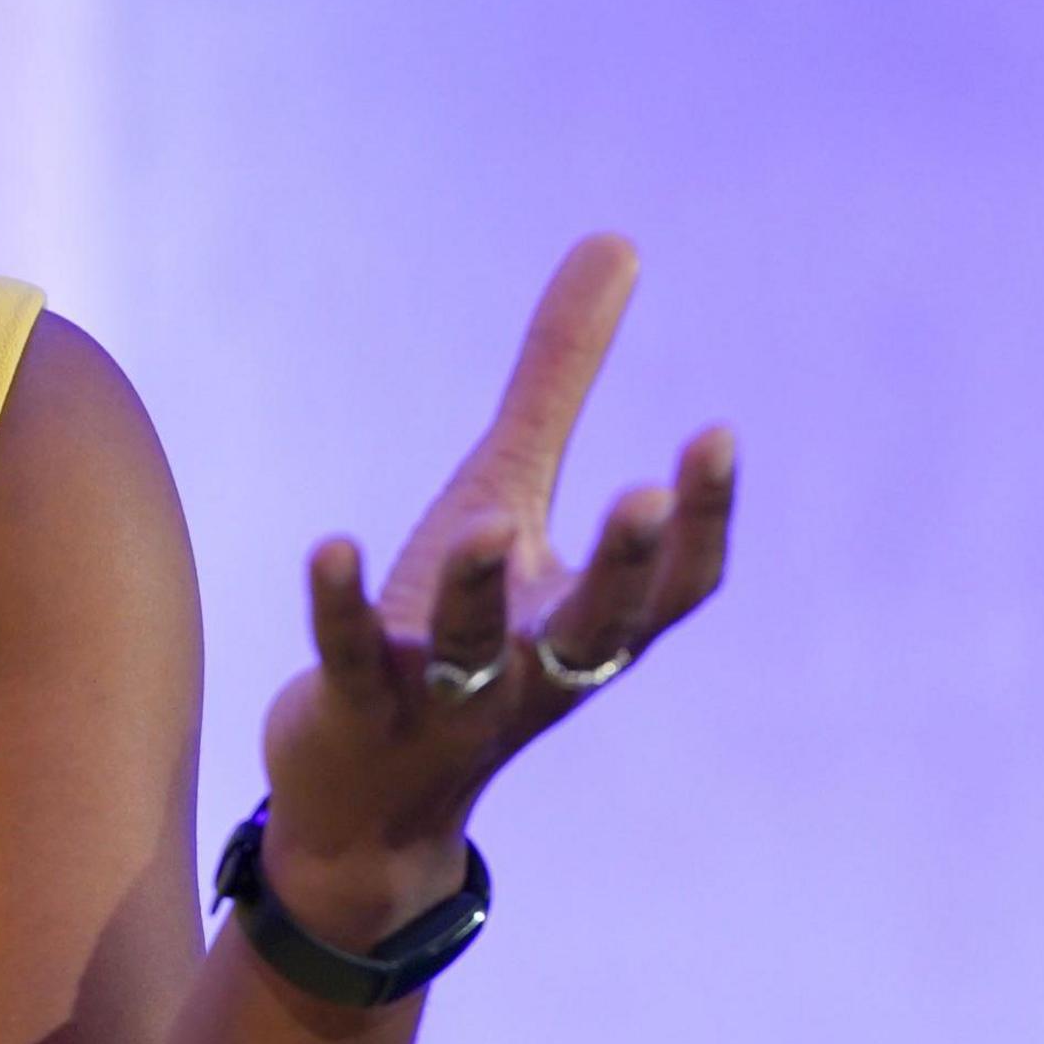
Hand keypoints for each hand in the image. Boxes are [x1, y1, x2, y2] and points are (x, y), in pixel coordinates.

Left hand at [254, 234, 735, 948]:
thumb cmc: (447, 628)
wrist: (366, 803)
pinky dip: (338, 607)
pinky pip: (351, 660)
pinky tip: (328, 544)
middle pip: (595, 627)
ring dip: (475, 592)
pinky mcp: (354, 712)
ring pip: (468, 650)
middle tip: (646, 496)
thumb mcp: (504, 493)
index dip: (703, 522)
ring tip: (482, 523)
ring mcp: (443, 700)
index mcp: (585, 626)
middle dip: (624, 567)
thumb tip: (618, 241)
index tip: (715, 436)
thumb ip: (557, 380)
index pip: (675, 590)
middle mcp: (531, 670)